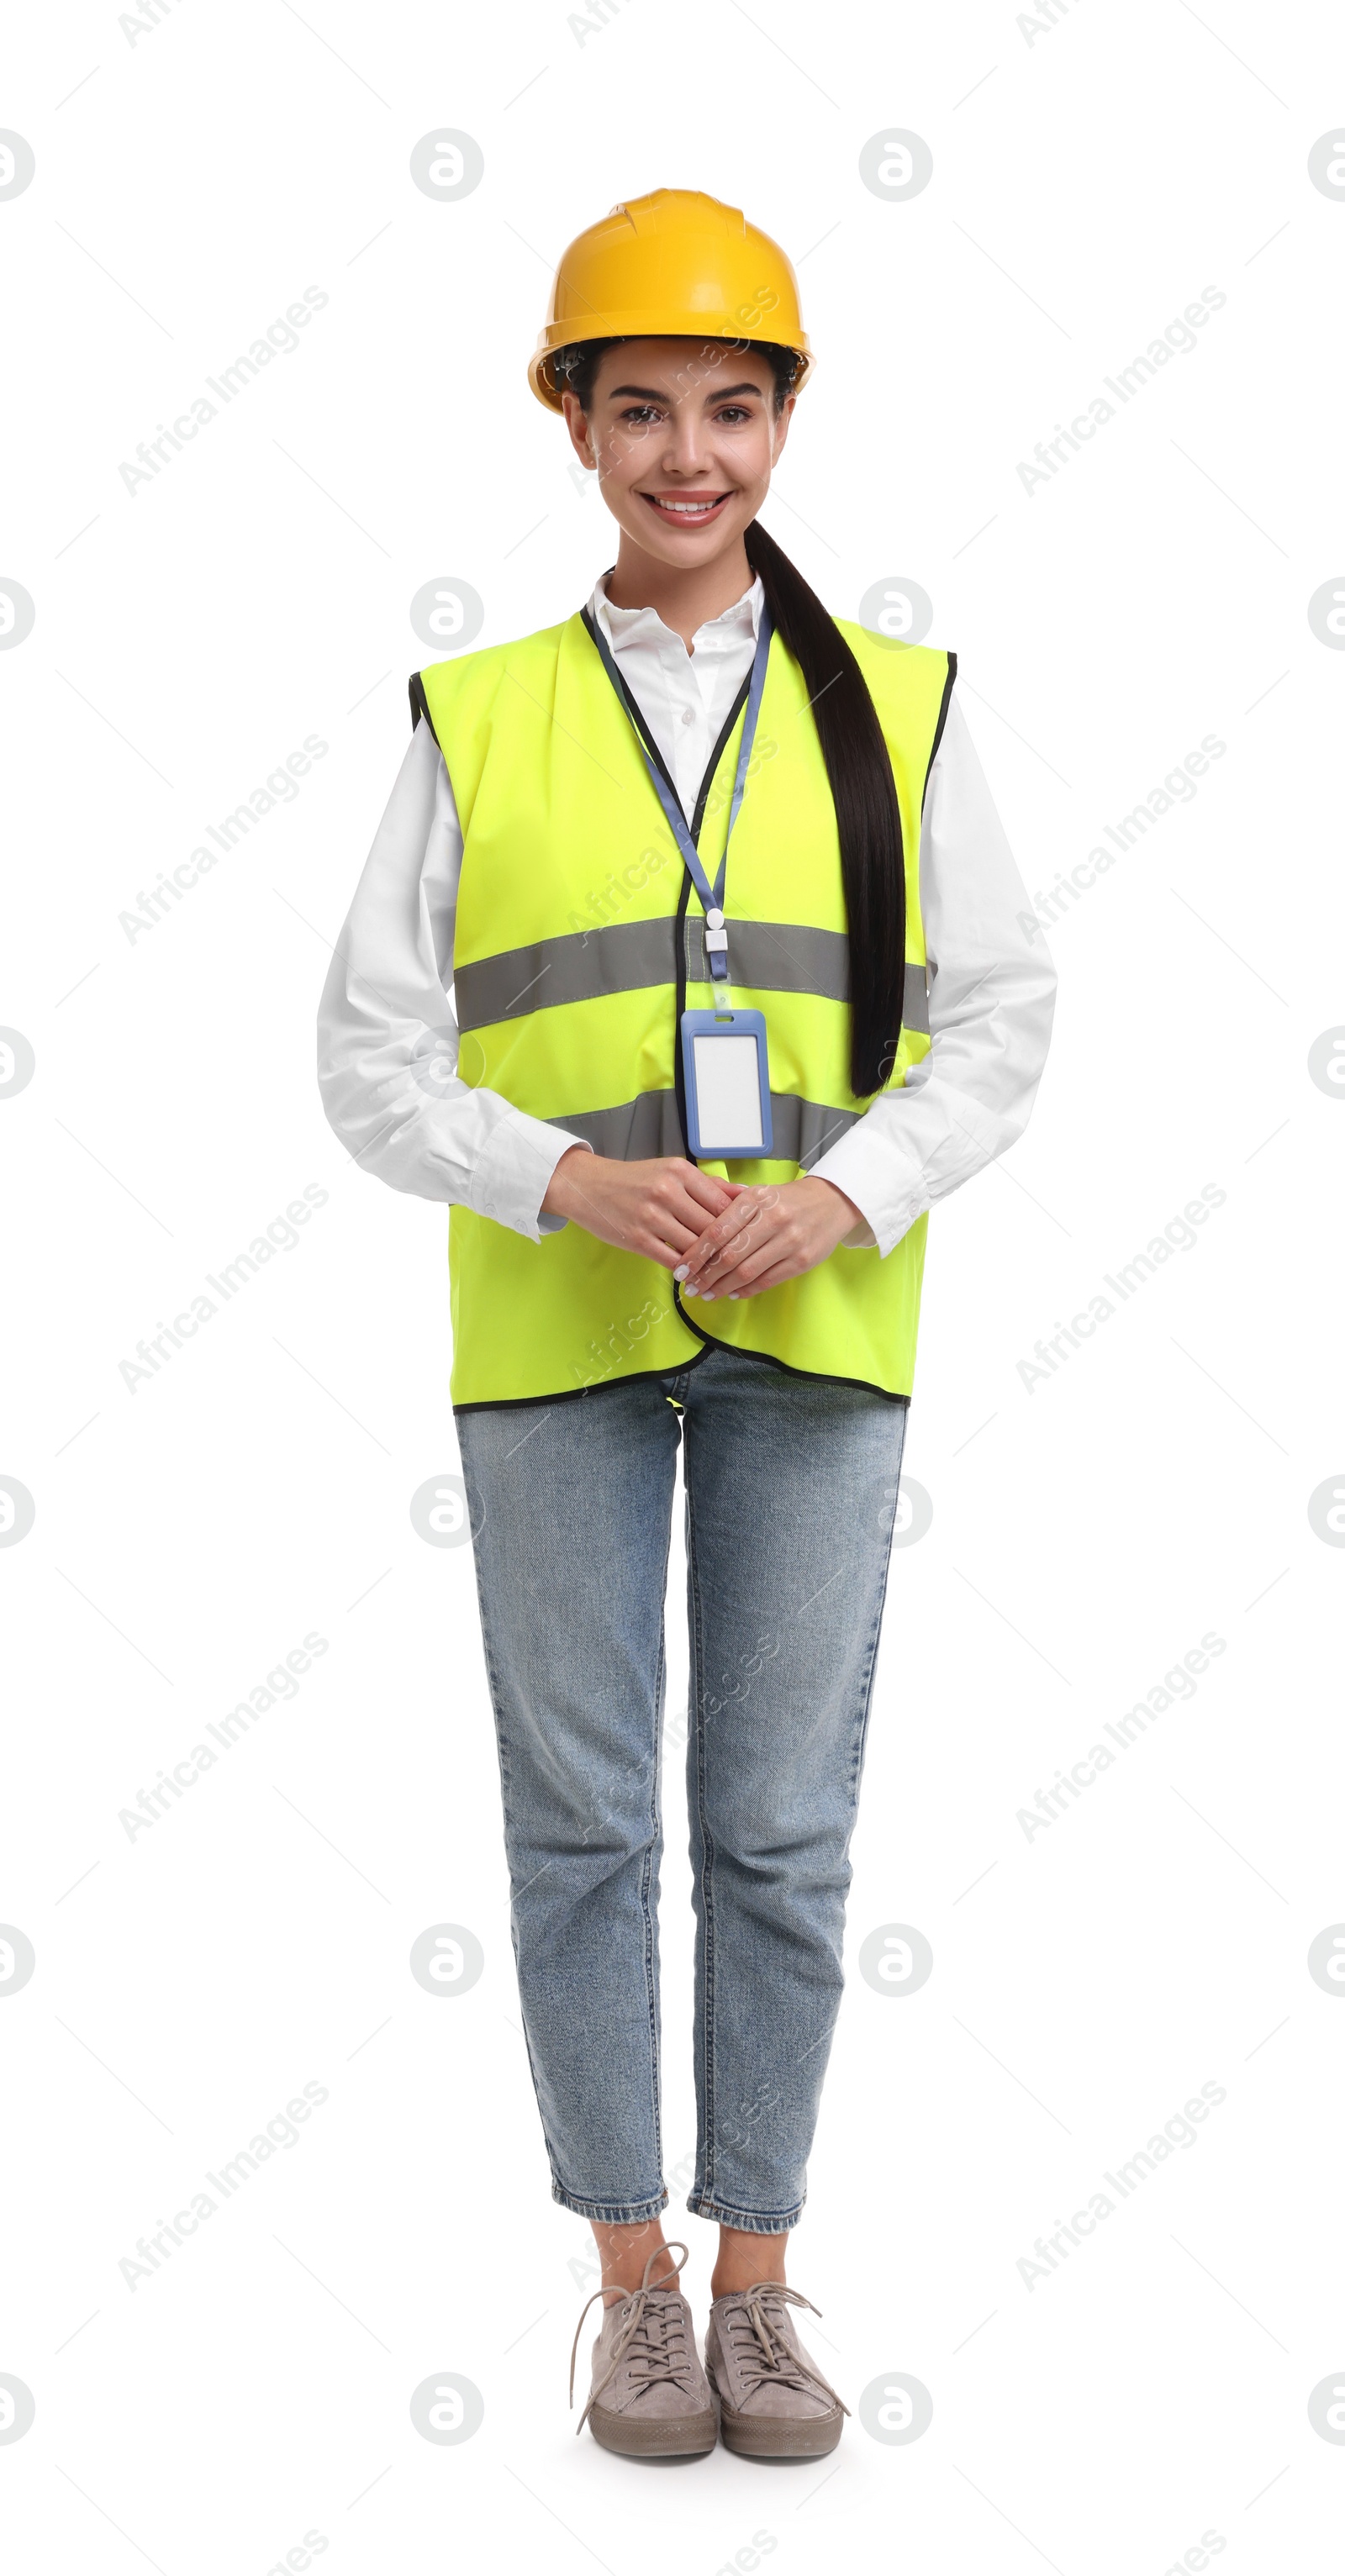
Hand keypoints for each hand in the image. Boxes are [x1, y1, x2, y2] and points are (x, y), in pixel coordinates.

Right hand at [541, 1147, 743, 1267]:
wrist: (587, 1186)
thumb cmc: (634, 1179)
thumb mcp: (672, 1172)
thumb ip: (709, 1185)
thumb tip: (747, 1195)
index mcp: (681, 1172)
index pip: (723, 1204)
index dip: (739, 1225)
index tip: (747, 1238)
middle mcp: (667, 1192)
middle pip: (712, 1228)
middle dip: (727, 1248)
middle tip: (739, 1262)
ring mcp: (652, 1216)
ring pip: (695, 1247)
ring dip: (708, 1263)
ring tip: (718, 1272)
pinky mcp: (637, 1238)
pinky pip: (671, 1260)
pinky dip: (685, 1270)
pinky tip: (691, 1274)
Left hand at [676, 1176, 863, 1300]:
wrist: (832, 1202)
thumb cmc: (786, 1199)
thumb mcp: (758, 1191)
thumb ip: (726, 1199)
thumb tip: (692, 1209)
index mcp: (756, 1199)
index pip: (718, 1231)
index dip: (696, 1254)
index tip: (681, 1268)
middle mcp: (773, 1219)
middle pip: (730, 1255)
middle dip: (705, 1275)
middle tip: (690, 1287)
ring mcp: (790, 1241)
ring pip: (747, 1272)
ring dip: (721, 1287)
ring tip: (706, 1293)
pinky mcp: (803, 1260)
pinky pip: (766, 1281)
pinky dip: (745, 1290)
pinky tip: (730, 1293)